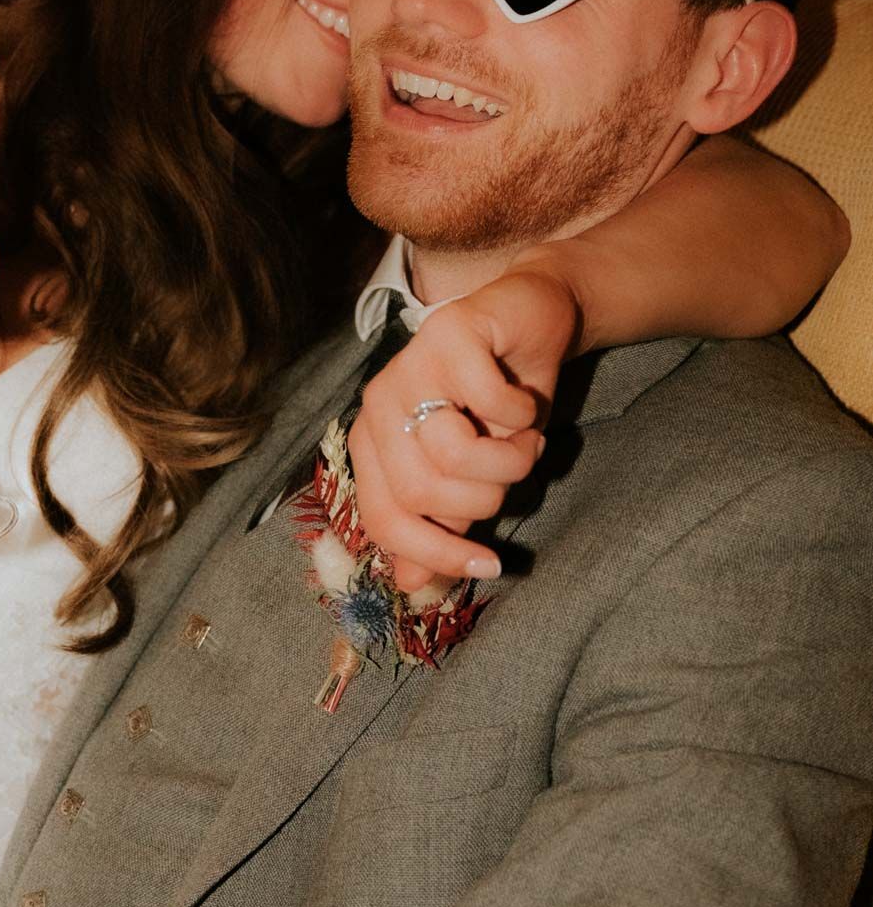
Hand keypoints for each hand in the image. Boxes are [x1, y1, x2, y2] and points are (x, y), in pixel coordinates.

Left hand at [348, 269, 581, 591]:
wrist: (534, 322)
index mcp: (373, 444)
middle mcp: (378, 406)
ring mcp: (407, 366)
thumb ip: (443, 524)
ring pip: (452, 453)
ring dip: (510, 460)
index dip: (438, 553)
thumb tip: (413, 584)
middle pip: (419, 494)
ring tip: (523, 439)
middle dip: (484, 498)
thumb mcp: (473, 475)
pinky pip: (489, 404)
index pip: (384, 521)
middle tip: (512, 474)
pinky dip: (523, 416)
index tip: (490, 566)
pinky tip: (524, 402)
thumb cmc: (499, 405)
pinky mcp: (447, 333)